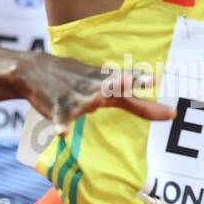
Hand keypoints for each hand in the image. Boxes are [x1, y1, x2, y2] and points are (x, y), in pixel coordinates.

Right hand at [16, 52, 176, 135]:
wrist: (34, 70)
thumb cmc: (78, 80)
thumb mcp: (107, 88)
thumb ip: (135, 102)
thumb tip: (168, 111)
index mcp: (107, 83)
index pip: (128, 82)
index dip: (140, 80)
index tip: (153, 79)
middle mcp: (94, 87)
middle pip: (112, 84)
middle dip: (124, 81)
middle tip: (139, 80)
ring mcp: (75, 96)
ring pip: (86, 99)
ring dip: (90, 101)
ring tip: (95, 103)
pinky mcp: (57, 106)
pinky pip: (60, 116)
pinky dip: (61, 124)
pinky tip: (62, 133)